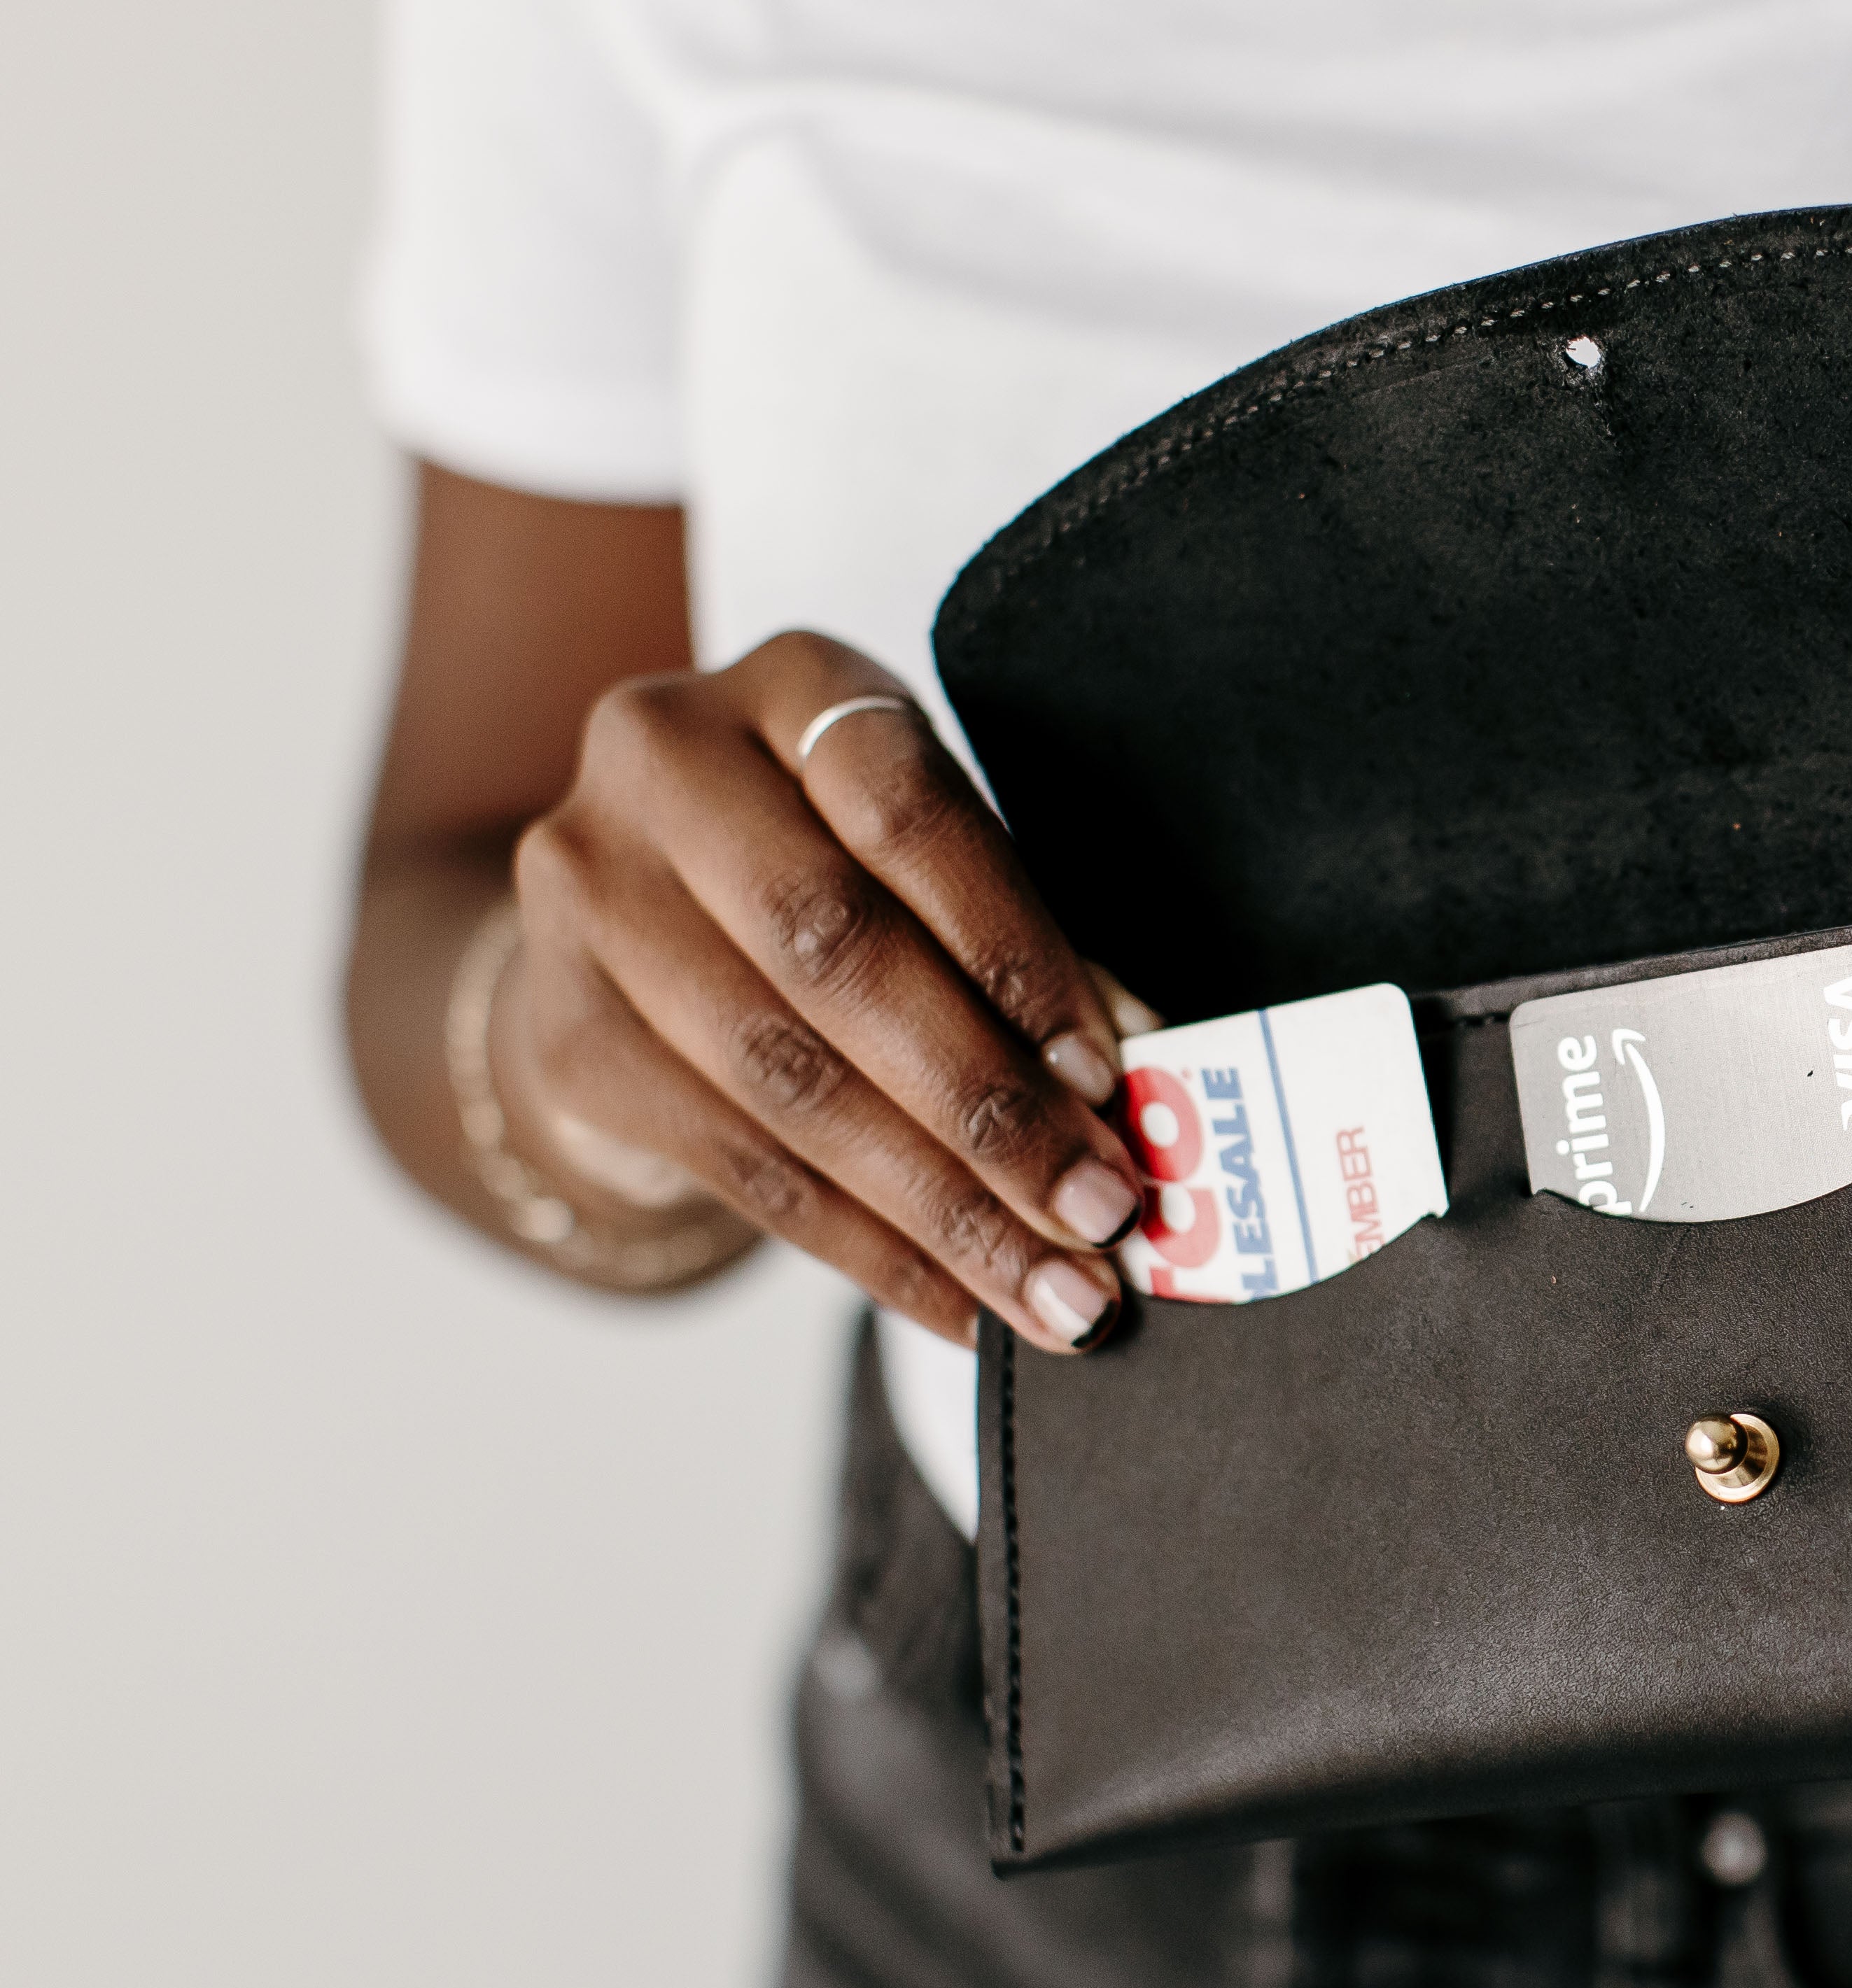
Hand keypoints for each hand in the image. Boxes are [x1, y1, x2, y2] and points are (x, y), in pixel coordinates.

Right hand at [498, 632, 1142, 1352]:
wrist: (634, 907)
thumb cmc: (838, 862)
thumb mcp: (927, 847)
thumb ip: (1022, 938)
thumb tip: (1144, 1081)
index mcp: (792, 686)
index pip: (910, 814)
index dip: (1014, 949)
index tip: (1107, 1069)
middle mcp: (663, 764)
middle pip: (836, 954)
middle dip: (986, 1105)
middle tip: (1100, 1209)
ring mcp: (590, 897)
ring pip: (787, 1079)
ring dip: (941, 1207)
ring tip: (1056, 1291)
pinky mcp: (571, 1032)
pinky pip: (741, 1167)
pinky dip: (869, 1250)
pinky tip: (962, 1302)